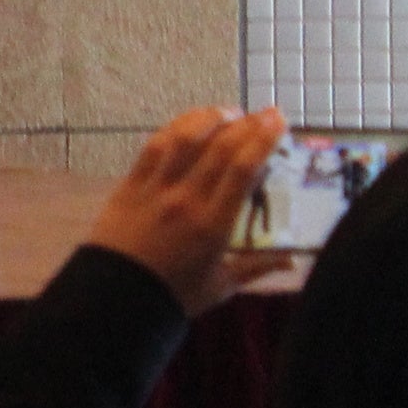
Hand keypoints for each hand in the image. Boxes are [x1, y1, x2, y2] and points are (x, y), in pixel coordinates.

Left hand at [83, 104, 296, 315]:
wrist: (115, 295)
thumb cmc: (173, 294)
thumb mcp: (222, 285)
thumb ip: (258, 267)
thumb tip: (292, 261)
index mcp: (214, 224)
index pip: (242, 169)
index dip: (262, 140)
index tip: (278, 122)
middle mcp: (186, 199)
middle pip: (219, 148)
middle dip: (247, 124)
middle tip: (266, 112)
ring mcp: (155, 188)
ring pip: (184, 139)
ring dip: (209, 118)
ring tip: (230, 111)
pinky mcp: (129, 185)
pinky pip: (153, 147)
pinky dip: (174, 129)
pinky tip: (189, 123)